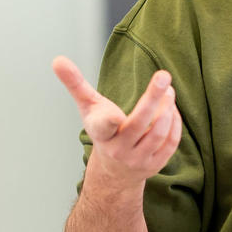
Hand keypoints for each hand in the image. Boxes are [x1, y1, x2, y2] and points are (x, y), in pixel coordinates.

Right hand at [52, 55, 181, 185]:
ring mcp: (138, 159)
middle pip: (139, 123)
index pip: (104, 126)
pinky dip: (174, 123)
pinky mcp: (155, 164)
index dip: (108, 121)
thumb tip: (57, 59)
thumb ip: (75, 83)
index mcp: (100, 133)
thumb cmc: (103, 130)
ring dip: (167, 109)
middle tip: (164, 76)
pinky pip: (170, 143)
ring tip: (169, 91)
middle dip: (153, 98)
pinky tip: (172, 109)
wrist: (113, 171)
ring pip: (158, 133)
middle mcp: (118, 149)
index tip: (115, 114)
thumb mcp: (87, 108)